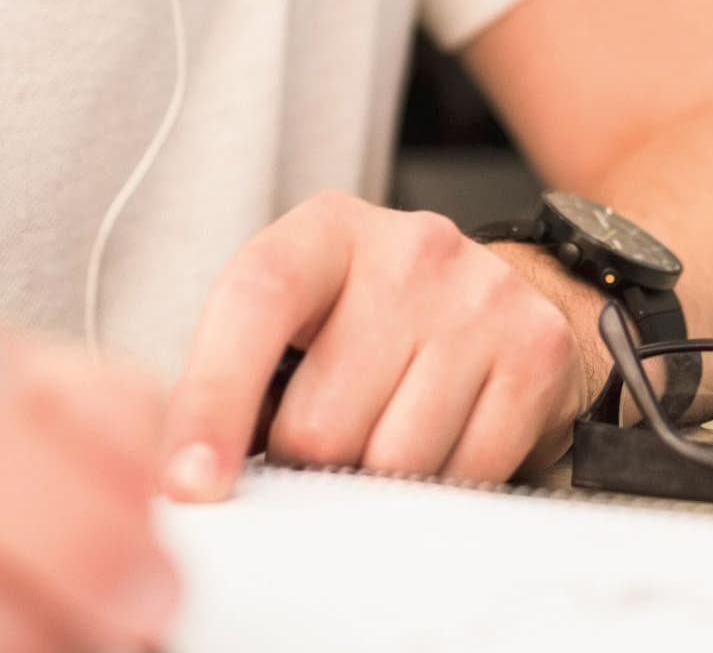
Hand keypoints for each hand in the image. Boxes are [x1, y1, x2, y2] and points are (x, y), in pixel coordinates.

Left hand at [162, 192, 587, 500]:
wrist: (501, 298)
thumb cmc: (372, 318)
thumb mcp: (299, 316)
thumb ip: (235, 374)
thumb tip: (177, 472)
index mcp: (327, 229)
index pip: (255, 300)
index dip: (213, 398)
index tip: (191, 483)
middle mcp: (410, 247)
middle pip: (321, 420)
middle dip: (308, 461)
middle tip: (324, 441)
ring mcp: (480, 295)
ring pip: (393, 461)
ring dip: (376, 479)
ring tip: (384, 431)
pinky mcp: (535, 350)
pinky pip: (465, 476)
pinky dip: (441, 484)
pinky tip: (440, 438)